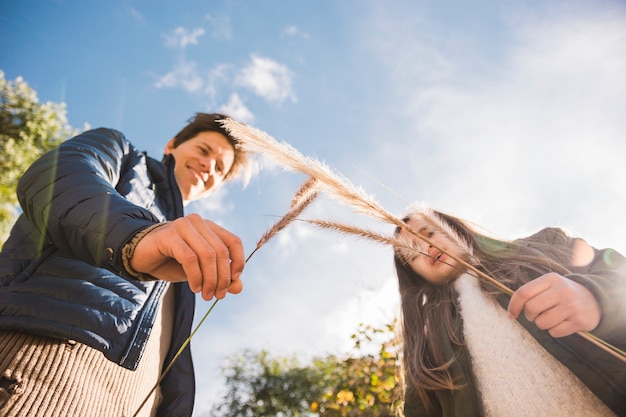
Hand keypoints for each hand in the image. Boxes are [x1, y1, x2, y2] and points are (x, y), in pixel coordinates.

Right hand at [129, 214, 244, 300]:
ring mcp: (183, 226)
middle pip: (221, 251)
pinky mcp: (169, 235)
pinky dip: (195, 276)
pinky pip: (189, 258)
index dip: (238, 262)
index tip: (233, 282)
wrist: (141, 257)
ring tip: (206, 295)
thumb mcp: (200, 272)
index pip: (233, 242)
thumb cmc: (173, 262)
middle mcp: (198, 223)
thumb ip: (221, 277)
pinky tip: (195, 288)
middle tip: (218, 295)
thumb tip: (239, 287)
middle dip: (222, 277)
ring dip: (210, 279)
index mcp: (210, 227)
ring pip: (207, 254)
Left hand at [507, 272, 600, 336]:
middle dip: (529, 315)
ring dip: (542, 324)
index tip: (511, 314)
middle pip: (531, 309)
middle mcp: (562, 291)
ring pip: (542, 323)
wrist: (595, 299)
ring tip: (551, 317)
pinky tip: (563, 322)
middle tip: (536, 314)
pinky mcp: (579, 321)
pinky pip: (554, 332)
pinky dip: (554, 330)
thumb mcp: (549, 285)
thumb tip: (511, 310)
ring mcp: (572, 306)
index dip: (514, 305)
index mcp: (551, 279)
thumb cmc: (563, 293)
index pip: (524, 293)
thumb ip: (531, 292)